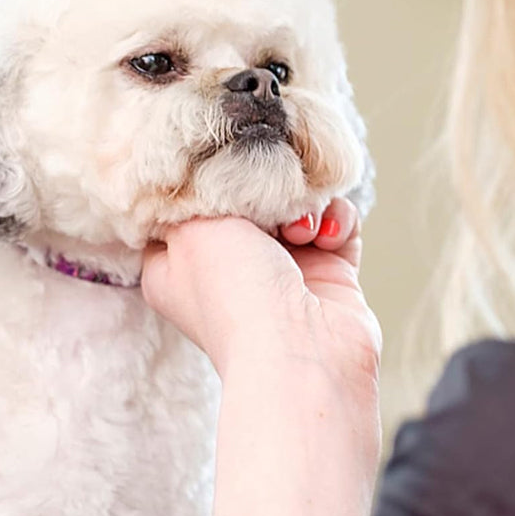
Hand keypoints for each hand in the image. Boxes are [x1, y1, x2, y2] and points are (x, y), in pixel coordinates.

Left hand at [141, 198, 380, 395]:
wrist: (302, 351)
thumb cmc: (233, 293)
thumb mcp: (187, 230)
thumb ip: (193, 193)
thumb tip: (212, 174)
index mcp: (179, 265)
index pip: (182, 210)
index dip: (199, 183)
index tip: (215, 164)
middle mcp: (228, 268)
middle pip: (246, 199)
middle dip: (263, 187)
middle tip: (268, 193)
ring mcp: (281, 270)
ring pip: (294, 204)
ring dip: (302, 204)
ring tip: (300, 226)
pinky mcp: (330, 271)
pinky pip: (335, 221)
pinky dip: (335, 219)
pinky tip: (327, 233)